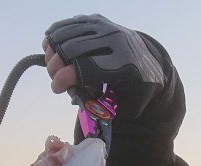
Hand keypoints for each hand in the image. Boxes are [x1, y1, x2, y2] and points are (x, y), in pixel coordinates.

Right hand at [43, 14, 167, 117]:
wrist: (149, 59)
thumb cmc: (135, 88)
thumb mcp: (129, 107)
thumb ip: (106, 110)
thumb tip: (80, 103)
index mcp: (125, 64)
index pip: (85, 68)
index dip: (63, 79)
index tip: (57, 88)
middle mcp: (115, 40)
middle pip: (71, 50)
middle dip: (55, 68)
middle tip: (55, 80)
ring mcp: (105, 26)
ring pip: (65, 35)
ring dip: (52, 53)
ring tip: (54, 67)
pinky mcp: (96, 19)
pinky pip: (67, 25)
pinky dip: (54, 37)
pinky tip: (52, 49)